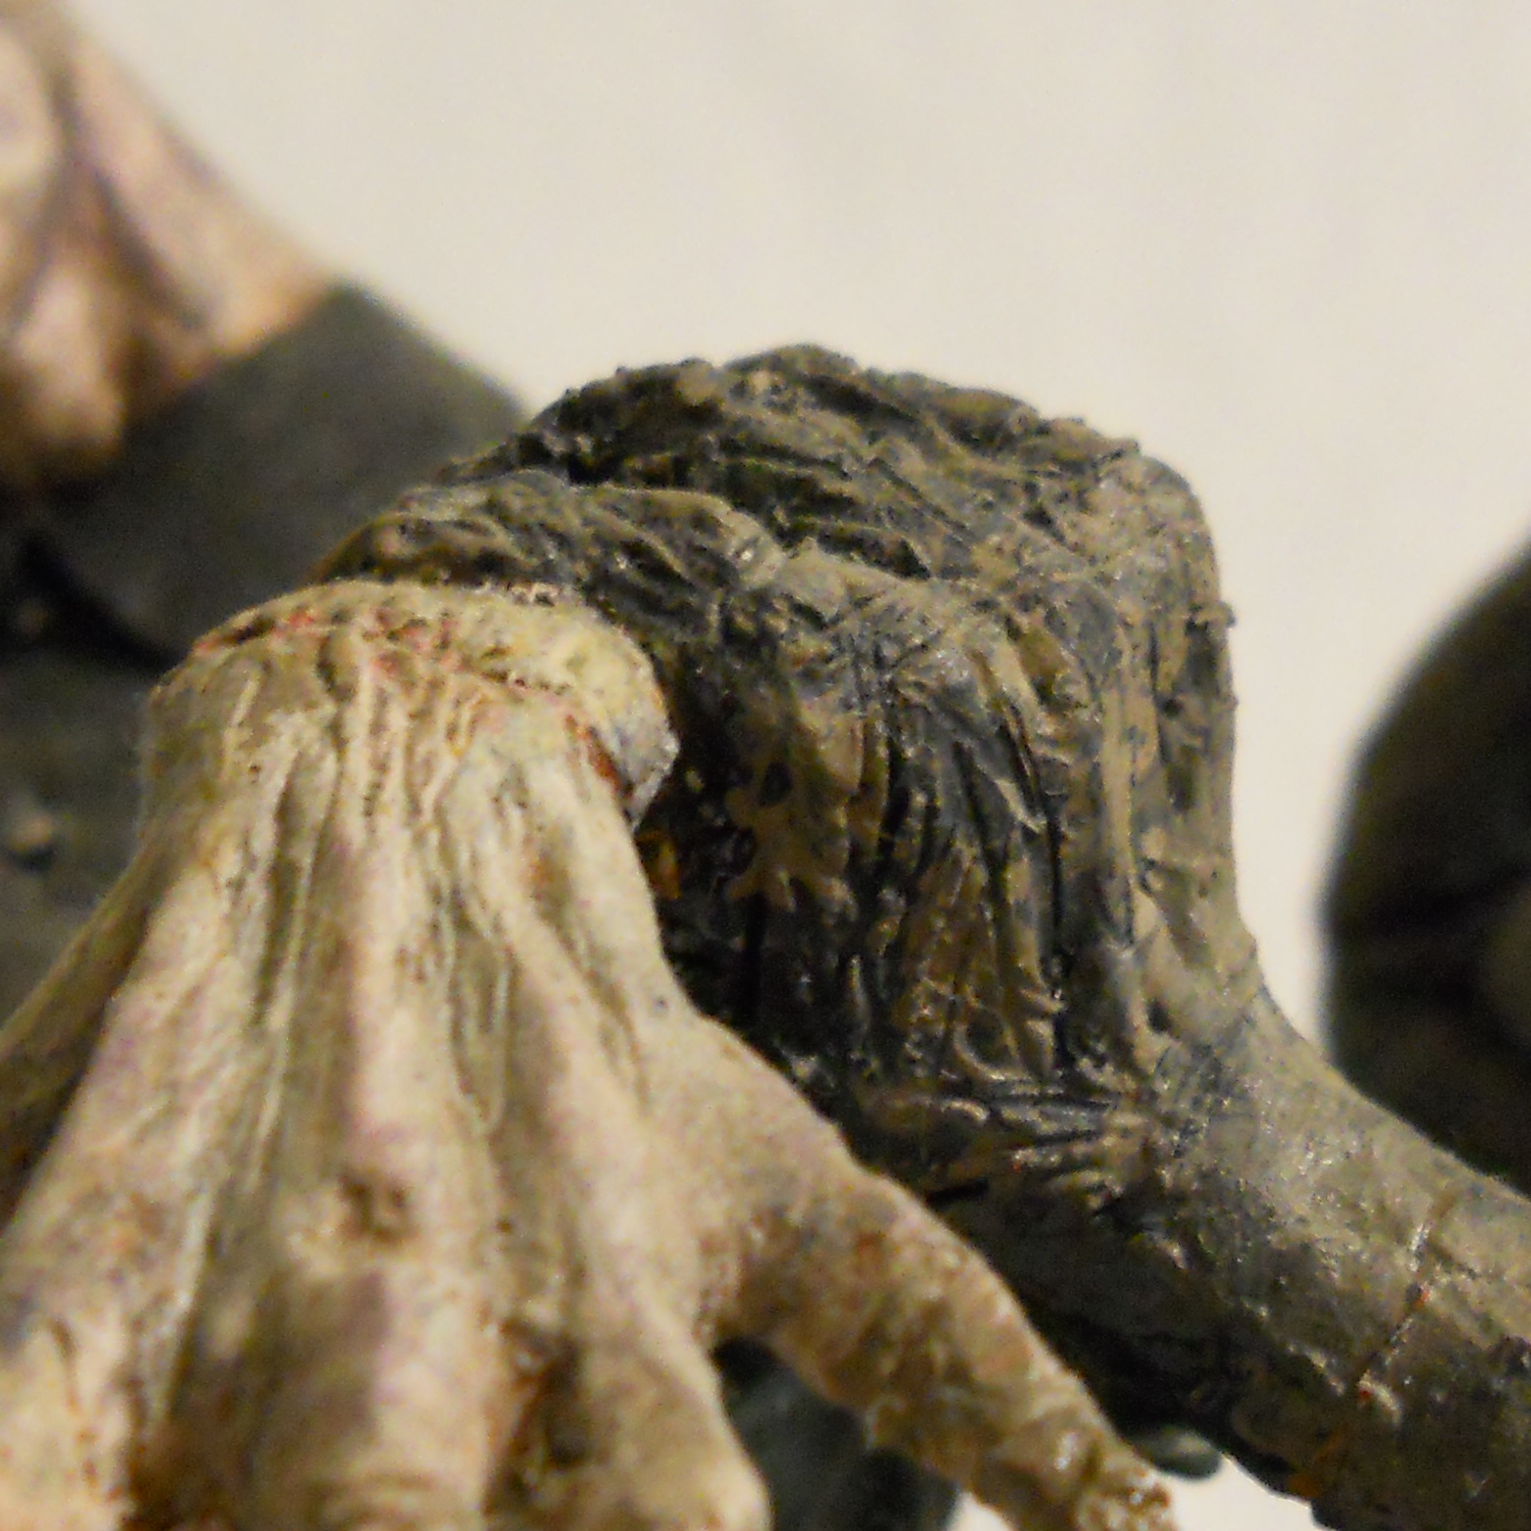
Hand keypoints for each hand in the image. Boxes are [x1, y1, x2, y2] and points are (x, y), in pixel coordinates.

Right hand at [333, 352, 1271, 1242]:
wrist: (1160, 1122)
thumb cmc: (888, 1109)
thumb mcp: (692, 1003)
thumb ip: (574, 817)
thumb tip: (400, 646)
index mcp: (899, 705)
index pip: (634, 549)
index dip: (481, 542)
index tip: (370, 550)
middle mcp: (1016, 592)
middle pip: (711, 447)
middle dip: (555, 483)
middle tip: (439, 523)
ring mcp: (1098, 534)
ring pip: (804, 409)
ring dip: (664, 447)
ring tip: (547, 505)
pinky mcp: (1139, 511)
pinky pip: (907, 421)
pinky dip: (792, 448)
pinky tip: (704, 500)